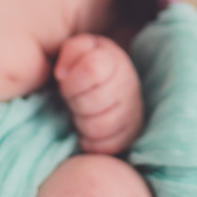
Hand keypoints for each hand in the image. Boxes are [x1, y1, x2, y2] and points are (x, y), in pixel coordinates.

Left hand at [54, 33, 143, 153]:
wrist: (102, 87)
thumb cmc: (82, 67)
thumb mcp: (76, 50)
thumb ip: (70, 51)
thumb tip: (62, 74)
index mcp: (114, 59)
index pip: (92, 68)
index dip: (71, 79)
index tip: (63, 81)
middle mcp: (130, 85)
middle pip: (96, 100)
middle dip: (75, 101)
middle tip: (71, 100)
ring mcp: (134, 111)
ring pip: (101, 126)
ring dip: (81, 122)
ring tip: (78, 114)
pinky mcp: (131, 135)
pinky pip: (108, 146)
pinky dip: (90, 142)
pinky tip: (84, 131)